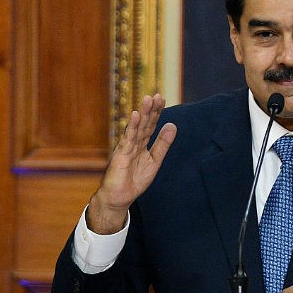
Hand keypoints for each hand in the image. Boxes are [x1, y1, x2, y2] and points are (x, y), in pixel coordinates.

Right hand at [87, 94, 176, 233]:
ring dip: (143, 113)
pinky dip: (133, 126)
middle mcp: (134, 143)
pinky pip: (128, 138)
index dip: (157, 112)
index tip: (162, 98)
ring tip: (148, 99)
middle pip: (144, 123)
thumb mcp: (154, 161)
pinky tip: (137, 115)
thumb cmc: (135, 180)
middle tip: (157, 95)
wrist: (119, 197)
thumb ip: (163, 144)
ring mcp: (127, 147)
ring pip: (137, 127)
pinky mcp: (121, 154)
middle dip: (151, 109)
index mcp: (142, 144)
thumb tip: (173, 125)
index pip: (151, 125)